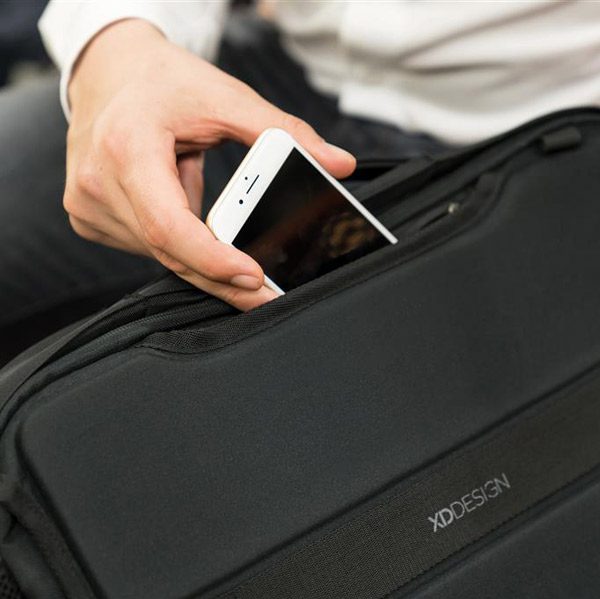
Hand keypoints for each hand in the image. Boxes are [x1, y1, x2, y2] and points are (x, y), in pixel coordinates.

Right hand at [65, 19, 355, 309]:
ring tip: (231, 242)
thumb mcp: (226, 97)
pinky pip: (147, 247)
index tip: (256, 277)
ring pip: (160, 256)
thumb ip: (284, 132)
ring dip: (201, 259)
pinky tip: (193, 225)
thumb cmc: (164, 83)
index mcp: (127, 147)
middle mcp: (100, 182)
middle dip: (222, 277)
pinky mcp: (90, 217)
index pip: (170, 226)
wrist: (110, 73)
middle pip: (170, 252)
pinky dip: (180, 246)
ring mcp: (89, 205)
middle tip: (266, 292)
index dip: (214, 261)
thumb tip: (338, 164)